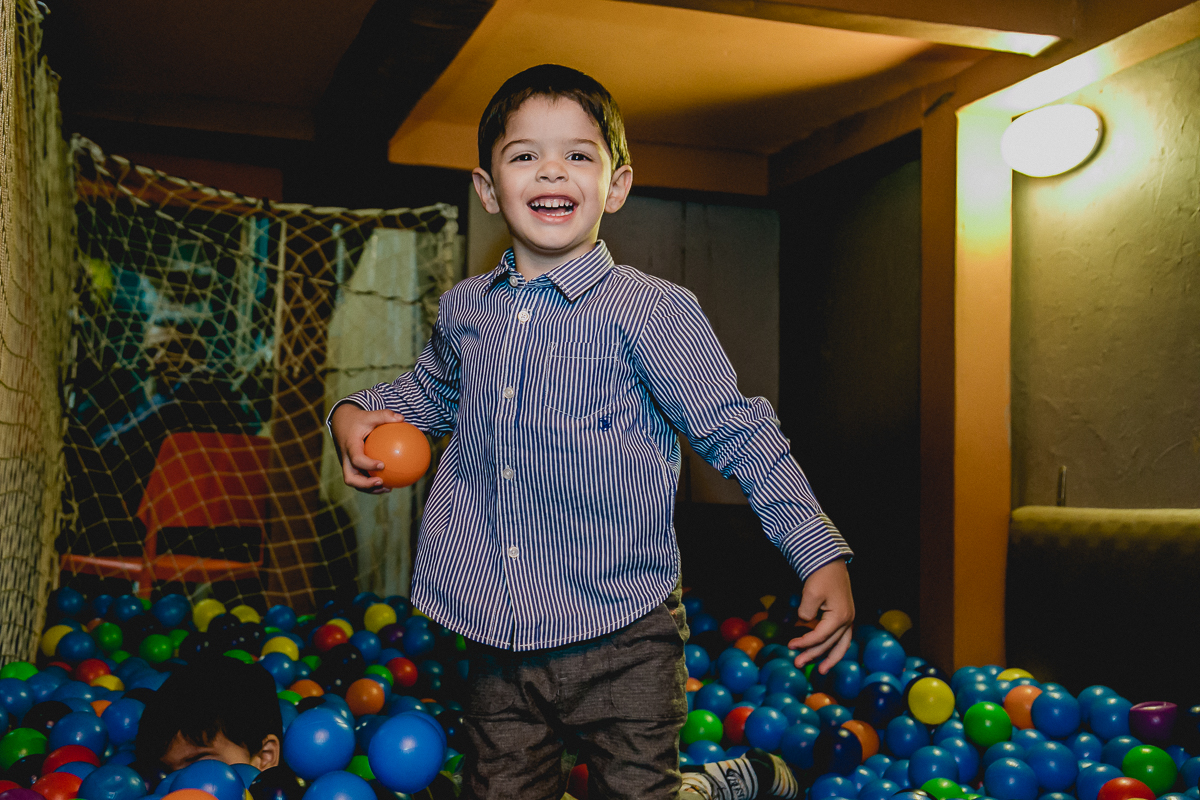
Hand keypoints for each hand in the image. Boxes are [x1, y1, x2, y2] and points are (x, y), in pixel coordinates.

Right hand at [330, 404, 405, 493]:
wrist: (340, 423)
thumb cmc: (358, 420)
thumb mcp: (369, 415)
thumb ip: (384, 415)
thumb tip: (402, 418)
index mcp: (350, 446)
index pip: (356, 459)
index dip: (368, 464)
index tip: (382, 465)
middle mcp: (346, 459)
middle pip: (350, 478)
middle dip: (365, 484)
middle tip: (381, 482)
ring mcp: (347, 465)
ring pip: (355, 482)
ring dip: (369, 488)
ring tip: (388, 488)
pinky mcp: (351, 467)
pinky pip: (361, 478)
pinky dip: (372, 483)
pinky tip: (389, 482)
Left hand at [788, 558, 854, 674]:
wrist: (830, 561)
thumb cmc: (821, 576)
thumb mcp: (810, 593)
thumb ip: (806, 612)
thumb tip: (803, 623)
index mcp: (840, 616)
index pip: (820, 636)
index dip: (805, 643)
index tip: (790, 645)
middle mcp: (847, 620)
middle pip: (830, 644)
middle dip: (813, 655)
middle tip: (798, 664)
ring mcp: (848, 618)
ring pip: (841, 644)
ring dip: (829, 657)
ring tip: (821, 670)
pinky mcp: (844, 615)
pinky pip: (841, 637)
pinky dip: (834, 647)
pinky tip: (825, 653)